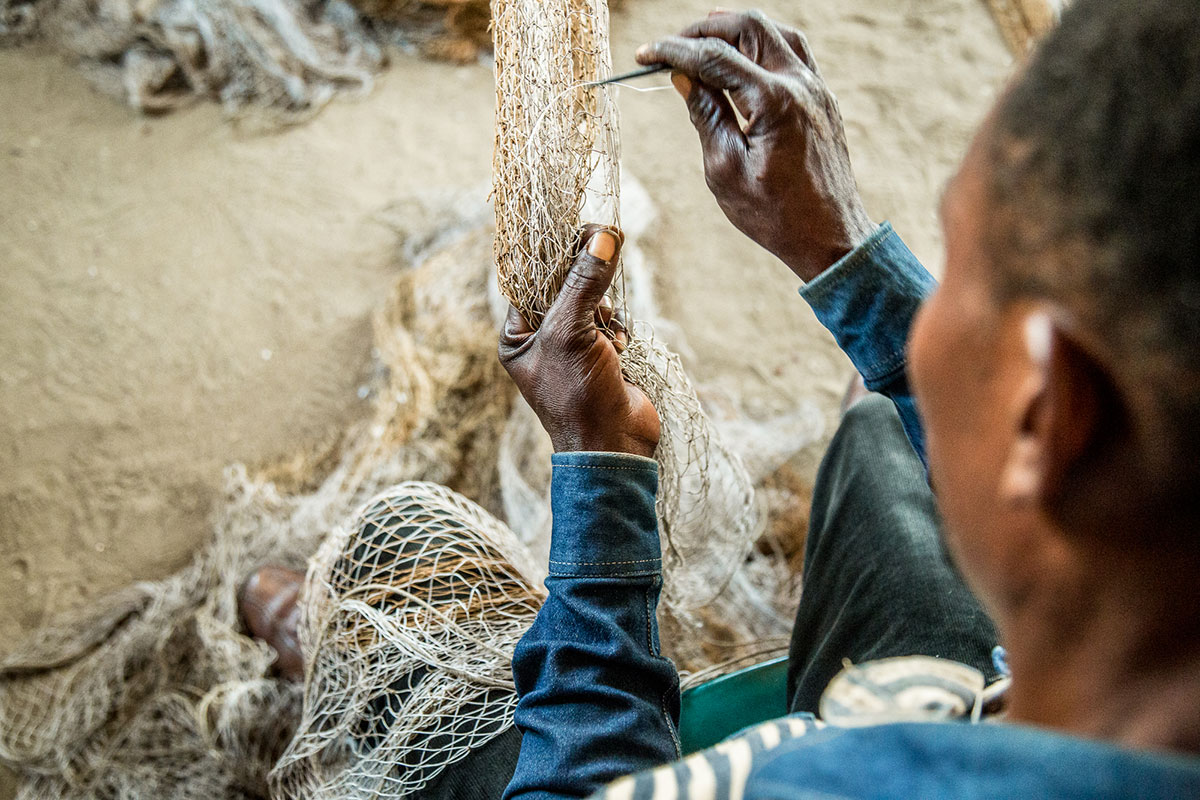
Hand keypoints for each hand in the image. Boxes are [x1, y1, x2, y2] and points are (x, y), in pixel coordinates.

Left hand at [499, 226, 660, 457]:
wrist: (613, 448)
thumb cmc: (577, 396)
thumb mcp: (571, 333)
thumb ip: (585, 283)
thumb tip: (603, 235)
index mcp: (518, 336)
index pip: (530, 279)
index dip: (553, 253)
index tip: (578, 227)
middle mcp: (542, 340)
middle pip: (565, 285)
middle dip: (586, 279)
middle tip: (606, 246)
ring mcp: (574, 348)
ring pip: (593, 301)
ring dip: (605, 310)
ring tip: (608, 333)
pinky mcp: (603, 356)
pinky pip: (612, 322)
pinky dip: (619, 328)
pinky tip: (621, 347)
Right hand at [637, 10, 875, 281]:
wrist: (830, 236)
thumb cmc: (776, 214)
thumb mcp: (726, 170)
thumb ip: (706, 115)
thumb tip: (683, 76)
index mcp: (774, 101)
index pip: (715, 57)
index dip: (674, 51)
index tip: (645, 54)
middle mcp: (800, 85)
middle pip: (749, 26)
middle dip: (704, 29)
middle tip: (671, 45)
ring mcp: (817, 89)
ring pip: (775, 32)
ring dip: (736, 30)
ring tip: (702, 42)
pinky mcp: (822, 99)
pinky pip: (792, 52)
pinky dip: (762, 45)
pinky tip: (742, 59)